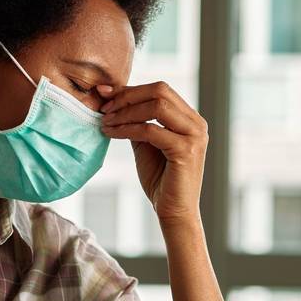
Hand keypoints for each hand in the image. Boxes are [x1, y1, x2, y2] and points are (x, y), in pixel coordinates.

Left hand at [99, 82, 207, 224]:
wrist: (174, 211)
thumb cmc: (161, 180)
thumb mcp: (146, 144)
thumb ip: (138, 122)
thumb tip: (114, 101)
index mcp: (190, 118)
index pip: (160, 90)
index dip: (130, 89)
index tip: (104, 93)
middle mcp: (196, 123)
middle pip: (160, 91)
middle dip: (128, 96)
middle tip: (104, 108)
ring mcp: (194, 136)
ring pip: (156, 106)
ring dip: (126, 111)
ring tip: (105, 121)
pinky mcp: (186, 150)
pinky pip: (151, 130)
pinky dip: (127, 129)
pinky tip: (111, 133)